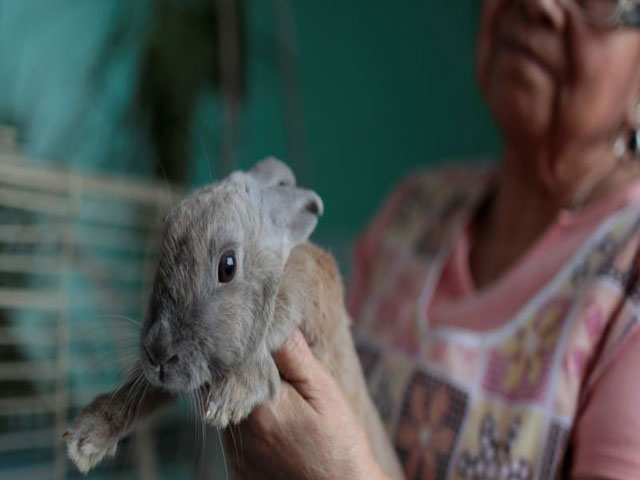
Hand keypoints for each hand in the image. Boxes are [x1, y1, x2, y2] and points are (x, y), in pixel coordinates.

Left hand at [229, 329, 386, 479]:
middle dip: (244, 366)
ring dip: (243, 392)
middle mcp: (237, 431)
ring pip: (228, 406)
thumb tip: (272, 320)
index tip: (261, 330)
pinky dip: (247, 419)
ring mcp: (236, 453)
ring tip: (276, 392)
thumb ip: (292, 355)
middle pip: (226, 383)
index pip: (232, 360)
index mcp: (256, 406)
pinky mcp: (238, 469)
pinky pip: (233, 431)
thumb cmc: (339, 443)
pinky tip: (274, 419)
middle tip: (273, 363)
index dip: (245, 342)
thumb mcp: (323, 390)